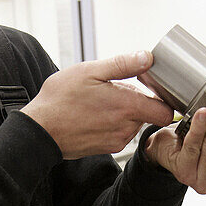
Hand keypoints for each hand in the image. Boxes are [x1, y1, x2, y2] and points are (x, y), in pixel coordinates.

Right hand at [23, 51, 173, 159]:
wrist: (40, 130)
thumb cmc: (60, 100)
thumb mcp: (90, 71)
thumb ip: (123, 64)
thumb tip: (147, 57)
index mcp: (127, 107)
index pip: (165, 111)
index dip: (163, 99)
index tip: (152, 89)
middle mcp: (126, 127)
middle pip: (148, 114)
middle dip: (138, 101)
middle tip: (117, 90)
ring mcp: (117, 140)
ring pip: (133, 123)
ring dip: (124, 112)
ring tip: (101, 102)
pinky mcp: (107, 148)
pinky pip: (120, 133)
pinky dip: (113, 123)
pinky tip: (95, 114)